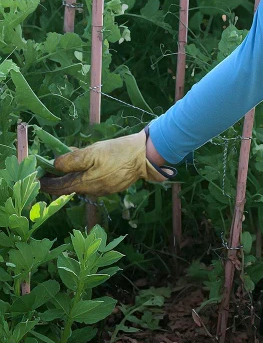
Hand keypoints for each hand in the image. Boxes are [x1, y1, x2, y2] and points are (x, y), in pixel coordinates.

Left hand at [39, 130, 174, 196]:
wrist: (145, 155)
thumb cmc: (119, 152)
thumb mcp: (93, 152)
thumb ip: (72, 160)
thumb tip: (55, 165)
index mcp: (86, 184)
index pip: (59, 188)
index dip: (47, 184)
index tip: (37, 179)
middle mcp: (94, 191)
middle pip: (71, 187)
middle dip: (59, 179)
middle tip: (50, 170)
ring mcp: (105, 190)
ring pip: (83, 185)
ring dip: (73, 177)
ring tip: (69, 165)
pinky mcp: (114, 186)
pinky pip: (94, 183)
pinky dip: (86, 176)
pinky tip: (88, 166)